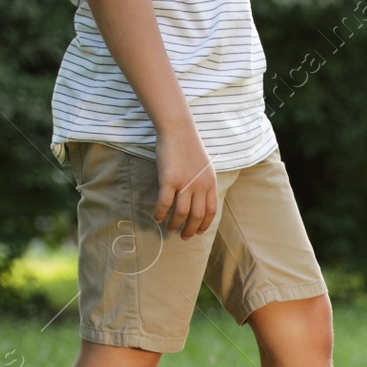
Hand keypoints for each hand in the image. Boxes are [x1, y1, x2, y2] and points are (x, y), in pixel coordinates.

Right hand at [154, 124, 216, 238]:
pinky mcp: (169, 180)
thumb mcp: (205, 167)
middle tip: (183, 237)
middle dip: (190, 229)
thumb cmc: (189, 147)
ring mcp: (185, 183)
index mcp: (210, 183)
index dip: (204, 224)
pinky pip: (165, 203)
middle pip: (197, 215)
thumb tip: (199, 197)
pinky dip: (160, 213)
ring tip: (169, 229)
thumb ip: (204, 182)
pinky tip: (156, 217)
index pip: (211, 211)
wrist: (178, 130)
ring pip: (181, 213)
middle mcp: (200, 186)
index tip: (198, 232)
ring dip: (175, 224)